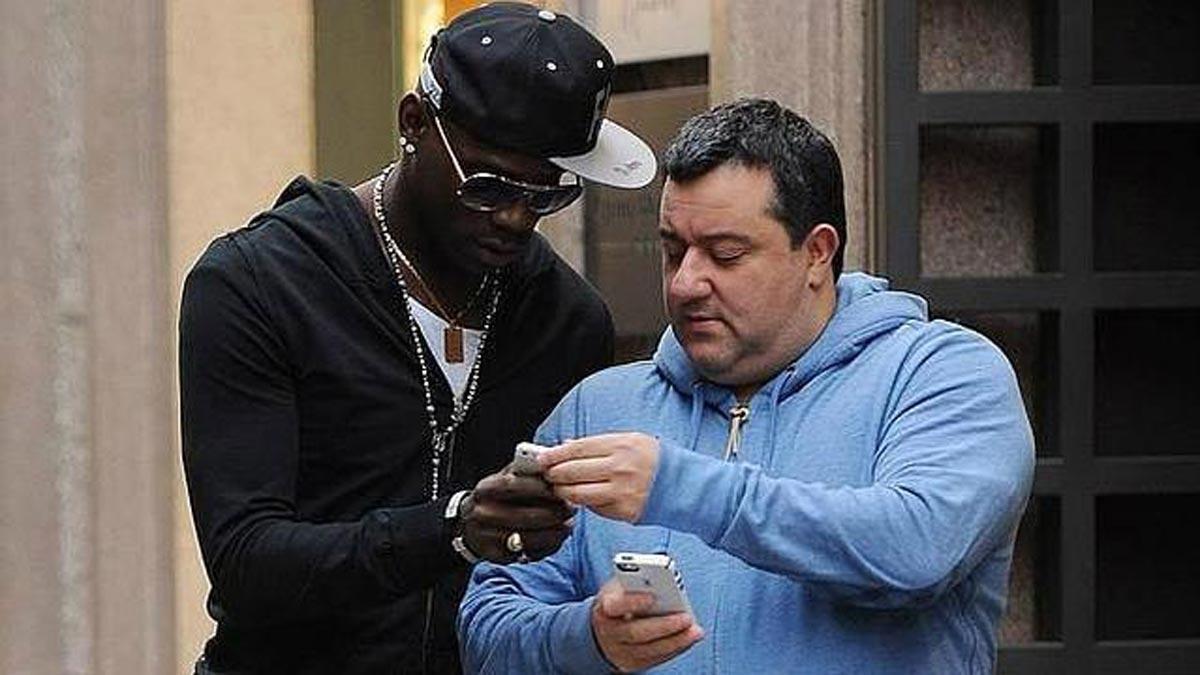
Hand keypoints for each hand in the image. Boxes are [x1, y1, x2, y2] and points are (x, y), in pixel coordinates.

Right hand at [461, 469, 572, 562]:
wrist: (469, 526)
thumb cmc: (496, 498)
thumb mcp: (503, 478)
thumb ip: (526, 471)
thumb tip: (554, 466)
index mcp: (486, 489)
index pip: (515, 486)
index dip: (542, 488)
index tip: (562, 488)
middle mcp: (483, 514)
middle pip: (526, 516)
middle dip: (554, 513)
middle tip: (571, 509)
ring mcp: (488, 537)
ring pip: (530, 538)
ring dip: (555, 533)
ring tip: (568, 524)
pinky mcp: (496, 556)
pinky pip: (528, 553)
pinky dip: (547, 546)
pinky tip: (556, 537)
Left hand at [539, 433, 658, 522]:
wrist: (684, 485)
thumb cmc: (657, 461)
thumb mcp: (632, 441)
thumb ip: (599, 444)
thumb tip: (568, 447)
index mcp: (621, 445)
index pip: (578, 449)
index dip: (556, 454)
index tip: (542, 458)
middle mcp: (620, 468)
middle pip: (573, 472)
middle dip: (554, 474)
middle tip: (547, 474)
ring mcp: (621, 492)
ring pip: (578, 494)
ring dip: (564, 492)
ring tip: (560, 488)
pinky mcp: (623, 511)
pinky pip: (594, 508)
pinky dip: (584, 503)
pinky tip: (581, 498)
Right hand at [591, 580, 702, 671]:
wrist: (604, 628)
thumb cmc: (619, 600)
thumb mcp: (621, 587)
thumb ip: (638, 583)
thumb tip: (663, 578)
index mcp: (604, 608)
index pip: (614, 606)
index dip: (633, 602)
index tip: (653, 596)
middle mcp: (609, 632)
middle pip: (635, 633)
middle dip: (664, 626)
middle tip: (687, 618)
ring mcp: (620, 651)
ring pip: (649, 650)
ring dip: (676, 641)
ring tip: (695, 631)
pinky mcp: (632, 663)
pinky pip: (656, 658)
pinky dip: (675, 648)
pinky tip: (688, 638)